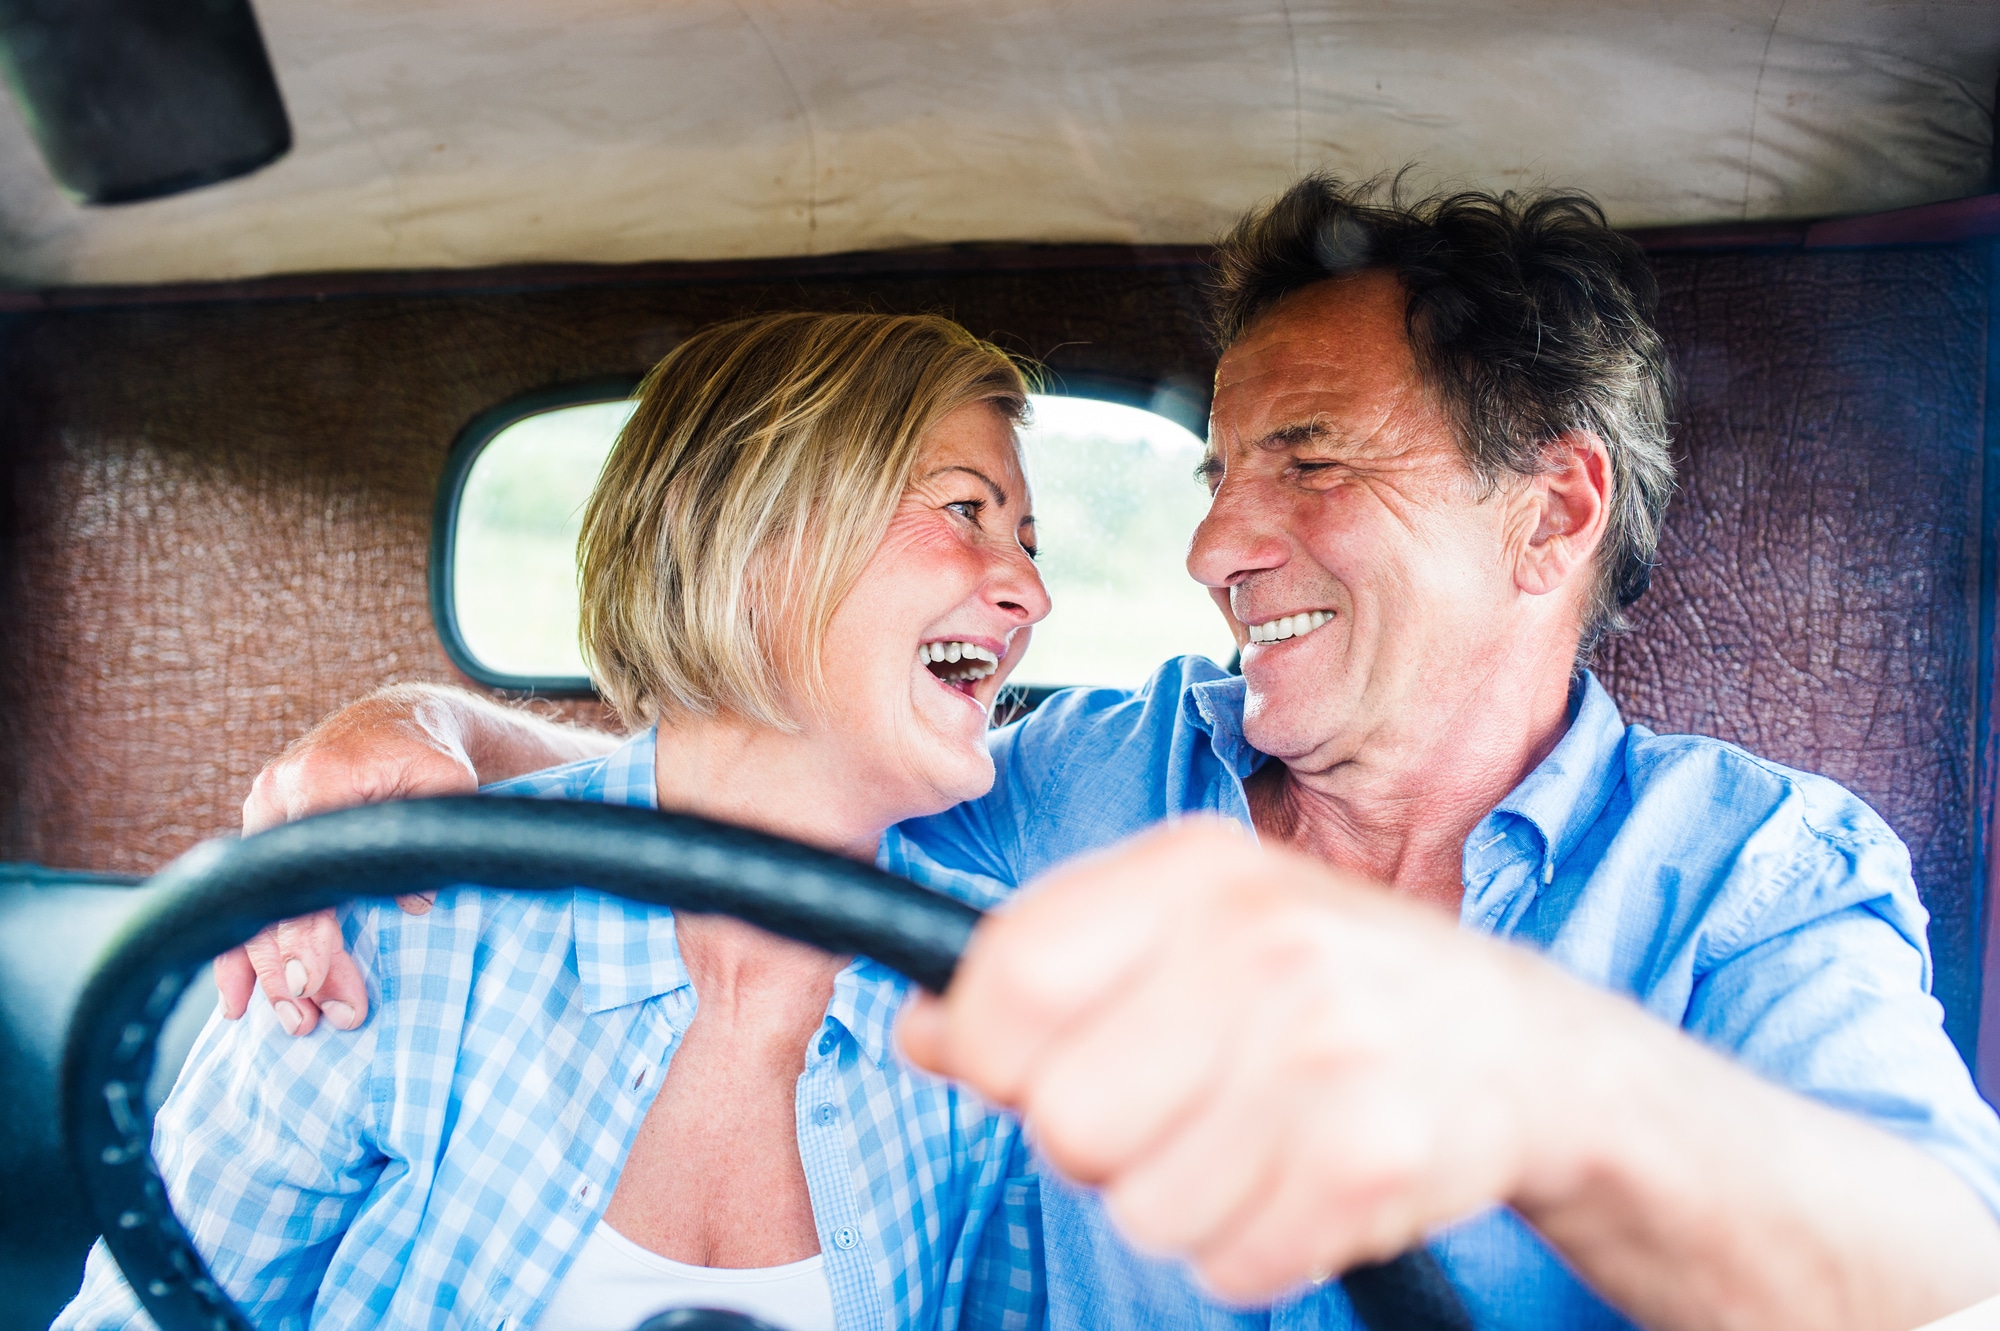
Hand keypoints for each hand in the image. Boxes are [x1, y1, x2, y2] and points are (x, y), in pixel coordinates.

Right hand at [216, 689, 480, 1033]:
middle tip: (311, 1023)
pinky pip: (247, 894)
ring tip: (291, 1022)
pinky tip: (238, 998)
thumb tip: (409, 902)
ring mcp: (264, 810)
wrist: (398, 719)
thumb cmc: (428, 754)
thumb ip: (429, 840)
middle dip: (287, 968)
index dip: (304, 932)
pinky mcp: (265, 827)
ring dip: (265, 970)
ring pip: (254, 903)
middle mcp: (278, 794)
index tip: (308, 982)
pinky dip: (241, 947)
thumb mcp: (447, 785)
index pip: (303, 873)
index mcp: (321, 781)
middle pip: (272, 897)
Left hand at [899, 820, 1575, 1300]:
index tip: (1023, 1063)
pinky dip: (1250, 1243)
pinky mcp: (1372, 1159)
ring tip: (1248, 1133)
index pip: (1012, 979)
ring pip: (1138, 1207)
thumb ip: (1050, 963)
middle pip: (1063, 1117)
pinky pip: (1226, 1263)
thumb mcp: (1193, 923)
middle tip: (1172, 1101)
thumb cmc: (1330, 977)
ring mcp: (1325, 1052)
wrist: (1521, 1044)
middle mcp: (1262, 945)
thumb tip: (922, 1028)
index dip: (987, 1047)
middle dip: (1098, 1136)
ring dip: (1178, 1197)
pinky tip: (1299, 1174)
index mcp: (1197, 871)